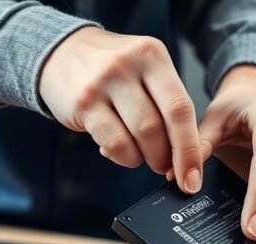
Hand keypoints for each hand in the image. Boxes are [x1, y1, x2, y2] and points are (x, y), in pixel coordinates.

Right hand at [39, 27, 202, 193]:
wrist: (62, 53)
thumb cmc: (117, 73)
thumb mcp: (148, 75)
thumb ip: (169, 110)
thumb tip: (187, 161)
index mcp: (154, 57)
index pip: (181, 109)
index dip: (190, 150)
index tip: (193, 180)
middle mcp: (129, 64)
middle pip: (160, 127)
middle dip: (167, 158)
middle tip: (165, 167)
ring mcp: (102, 82)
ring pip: (139, 137)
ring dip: (146, 158)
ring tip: (142, 154)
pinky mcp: (83, 103)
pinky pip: (114, 144)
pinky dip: (124, 157)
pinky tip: (123, 150)